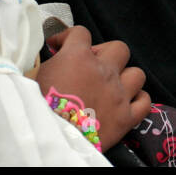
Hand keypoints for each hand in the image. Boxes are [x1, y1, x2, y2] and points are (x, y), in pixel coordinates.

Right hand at [33, 26, 151, 149]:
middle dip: (105, 54)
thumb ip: (42, 63)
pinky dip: (138, 100)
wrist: (51, 141)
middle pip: (118, 48)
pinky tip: (126, 103)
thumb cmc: (36, 108)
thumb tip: (44, 57)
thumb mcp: (31, 79)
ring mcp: (118, 94)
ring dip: (125, 77)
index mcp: (77, 57)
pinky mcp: (126, 118)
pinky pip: (145, 102)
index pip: (80, 33)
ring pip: (136, 74)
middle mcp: (103, 71)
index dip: (68, 37)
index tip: (59, 47)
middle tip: (91, 66)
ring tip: (111, 86)